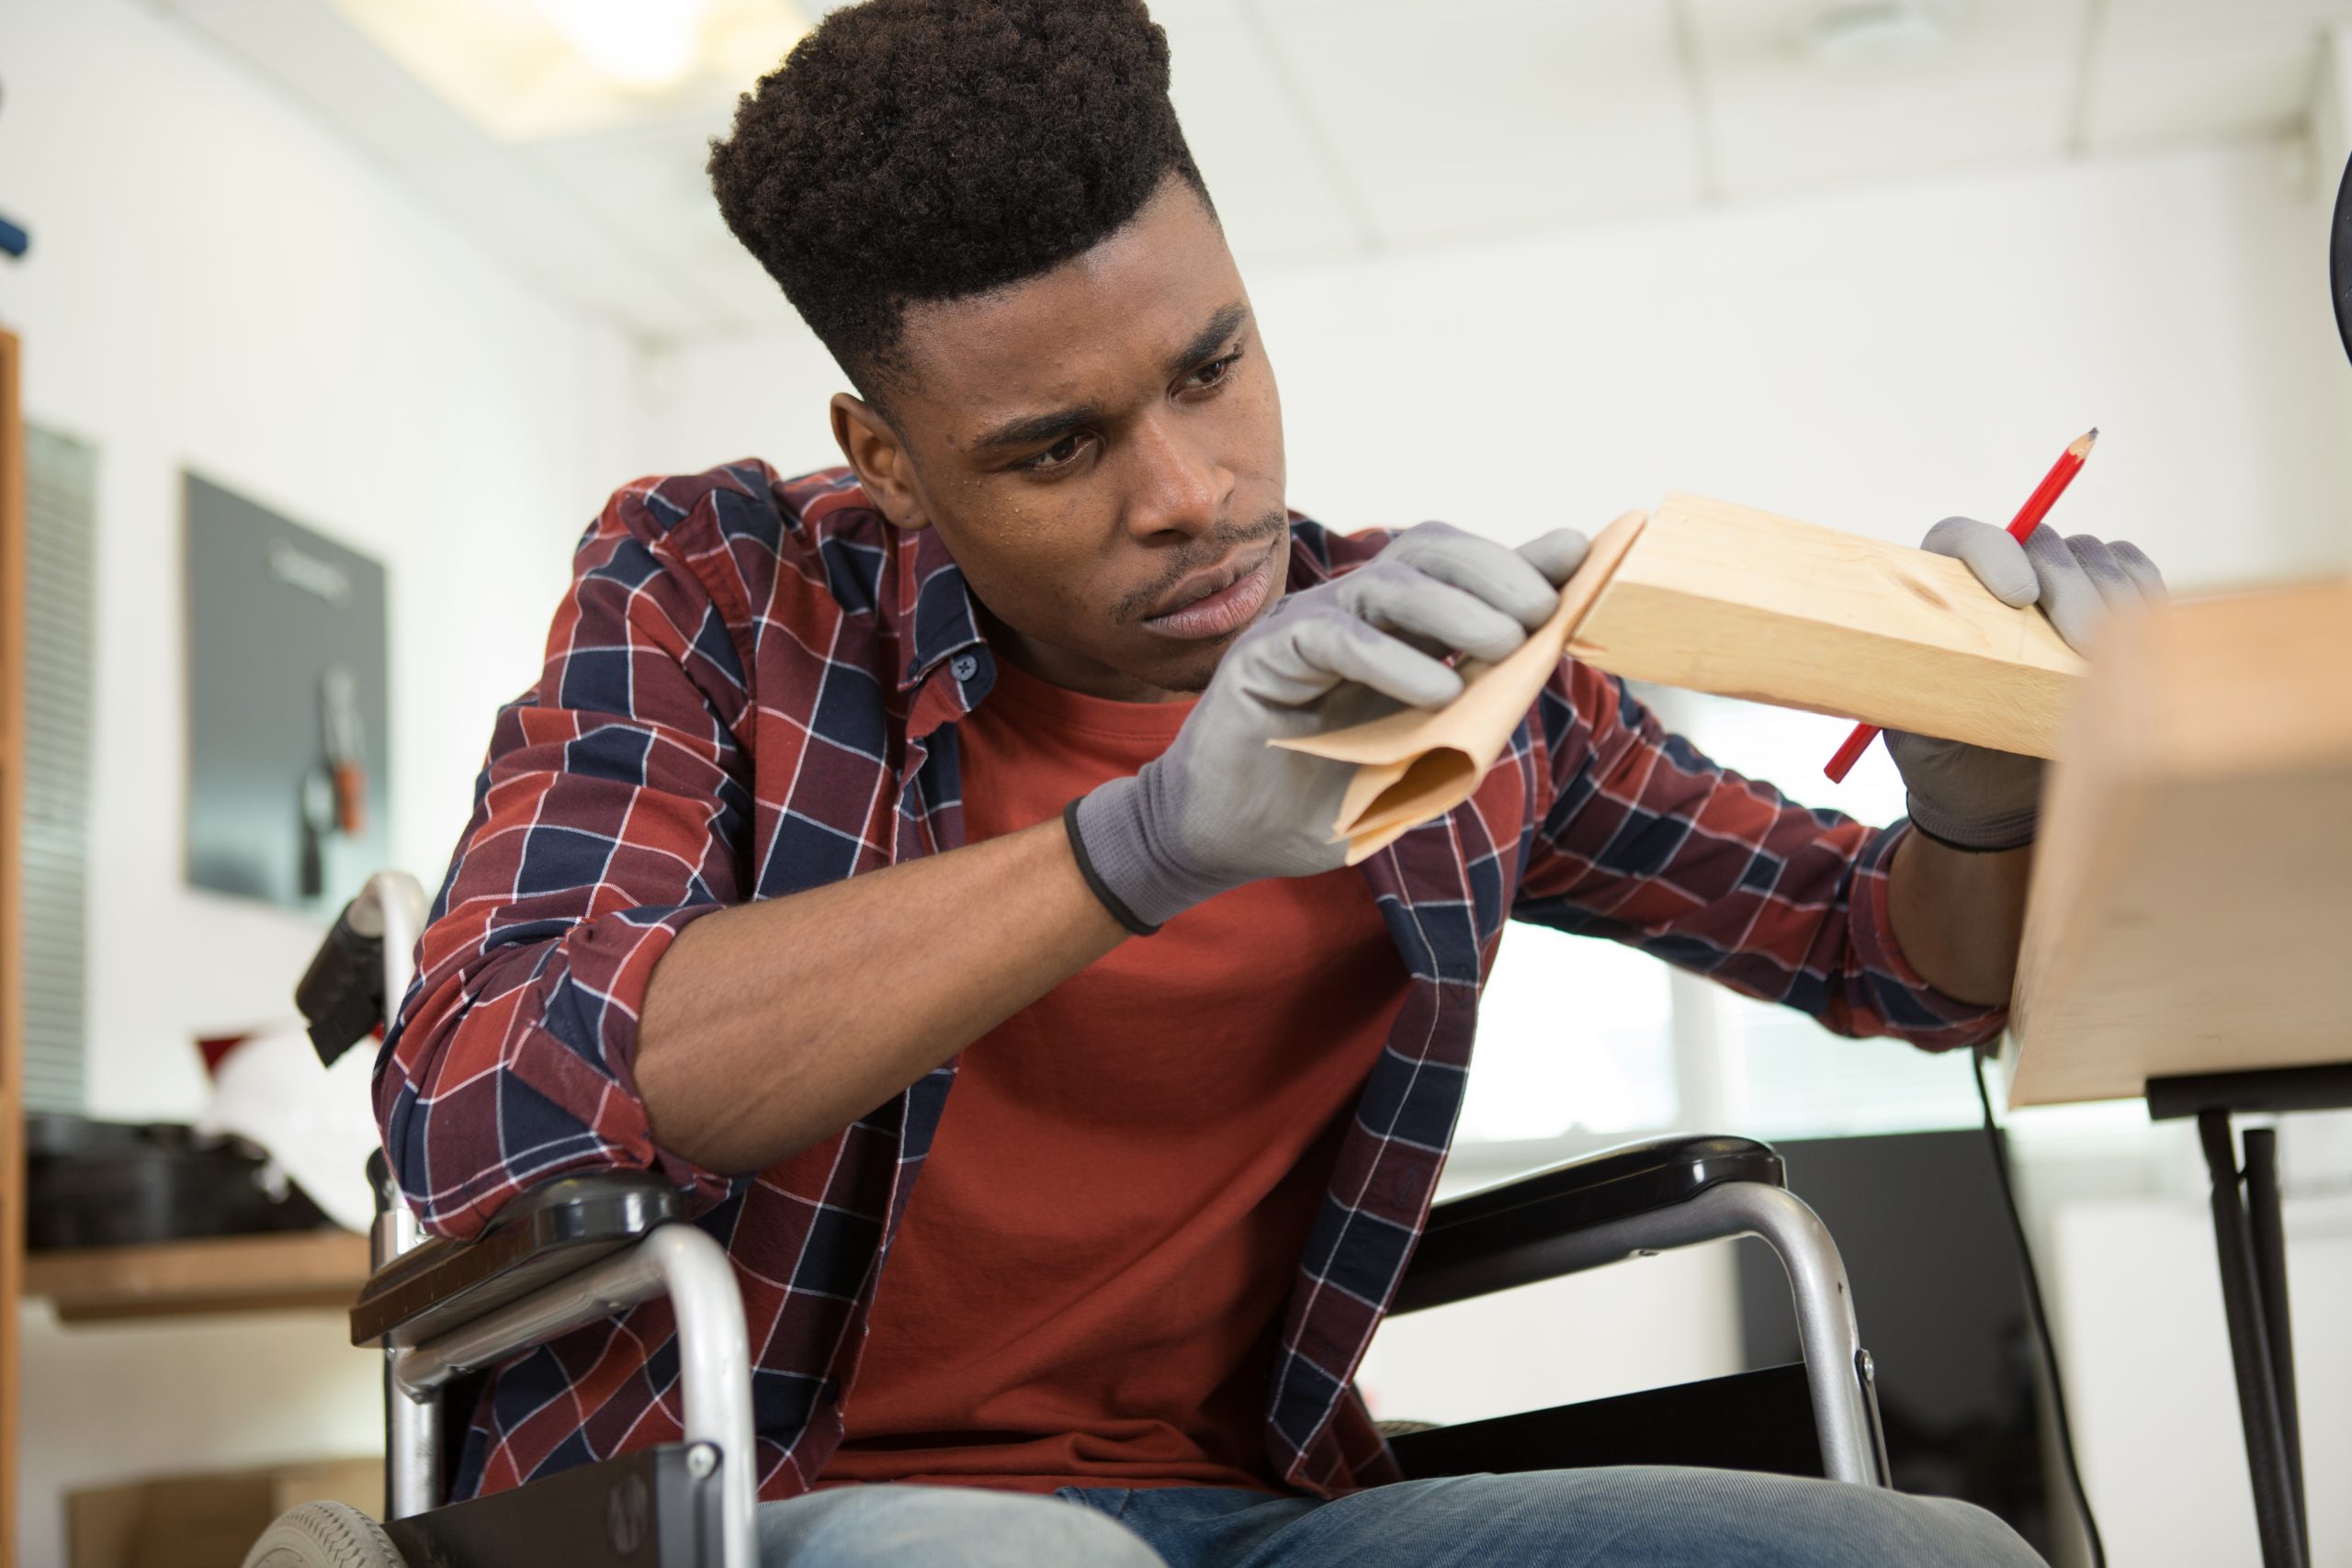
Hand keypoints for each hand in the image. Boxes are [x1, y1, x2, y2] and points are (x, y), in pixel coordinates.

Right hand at [1071, 522, 1589, 929]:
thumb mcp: (1423, 752)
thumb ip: (1476, 703)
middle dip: (1496, 573)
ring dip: (1454, 610)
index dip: (1518, 557)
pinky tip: (1437, 693)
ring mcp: (1304, 626)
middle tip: (1543, 612)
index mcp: (1391, 626)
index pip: (1457, 566)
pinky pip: (1335, 637)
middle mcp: (1349, 610)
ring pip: (1388, 584)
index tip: (1579, 556)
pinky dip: (1391, 659)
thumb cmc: (1325, 796)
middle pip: (1428, 555)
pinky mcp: (1265, 656)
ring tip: (1505, 645)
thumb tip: (1541, 657)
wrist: (1232, 840)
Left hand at [1886, 519, 2165, 849]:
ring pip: (2095, 558)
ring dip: (2109, 601)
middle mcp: (2003, 574)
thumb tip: (1942, 661)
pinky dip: (2144, 601)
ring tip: (2109, 660)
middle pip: (2042, 545)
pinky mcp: (2109, 602)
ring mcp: (2060, 583)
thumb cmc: (1949, 756)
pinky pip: (2135, 575)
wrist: (1996, 792)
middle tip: (2082, 648)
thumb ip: (1924, 696)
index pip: (1961, 538)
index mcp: (1943, 591)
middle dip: (2068, 590)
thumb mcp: (1921, 736)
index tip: (2018, 596)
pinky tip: (2140, 645)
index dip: (1991, 552)